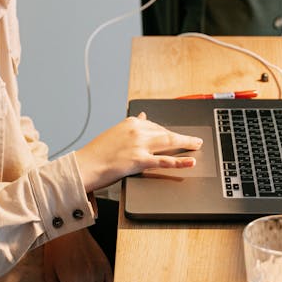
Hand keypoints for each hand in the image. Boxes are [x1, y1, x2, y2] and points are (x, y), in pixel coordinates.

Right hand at [75, 112, 201, 193]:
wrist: (85, 165)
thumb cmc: (97, 152)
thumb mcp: (115, 133)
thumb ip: (131, 126)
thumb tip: (144, 116)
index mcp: (131, 123)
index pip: (156, 126)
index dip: (168, 133)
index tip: (177, 136)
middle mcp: (137, 130)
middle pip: (165, 132)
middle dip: (182, 137)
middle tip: (195, 140)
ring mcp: (139, 145)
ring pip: (168, 142)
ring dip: (186, 143)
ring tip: (197, 146)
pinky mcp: (139, 160)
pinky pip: (163, 160)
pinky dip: (179, 161)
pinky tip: (190, 161)